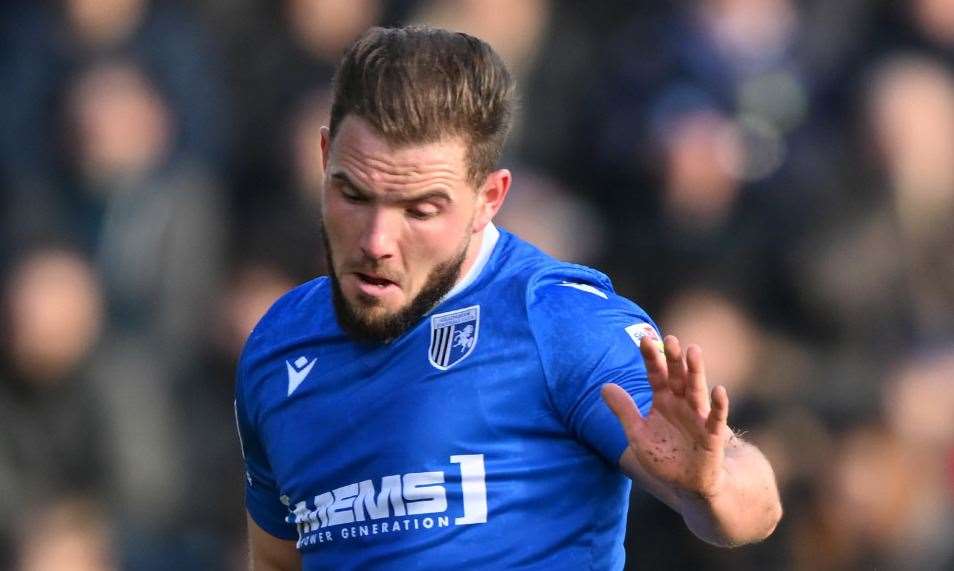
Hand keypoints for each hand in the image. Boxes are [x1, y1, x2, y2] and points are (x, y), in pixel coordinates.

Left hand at [602, 335, 731, 498]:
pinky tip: (719, 390)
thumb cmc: (664, 456)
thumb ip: (624, 411)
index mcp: (663, 401)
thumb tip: (604, 386)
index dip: (651, 358)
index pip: (656, 375)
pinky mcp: (712, 435)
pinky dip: (719, 404)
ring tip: (693, 351)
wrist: (687, 484)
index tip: (644, 339)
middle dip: (674, 358)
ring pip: (697, 390)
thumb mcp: (638, 434)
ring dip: (696, 371)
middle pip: (678, 377)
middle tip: (670, 339)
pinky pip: (717, 417)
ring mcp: (698, 417)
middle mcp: (682, 404)